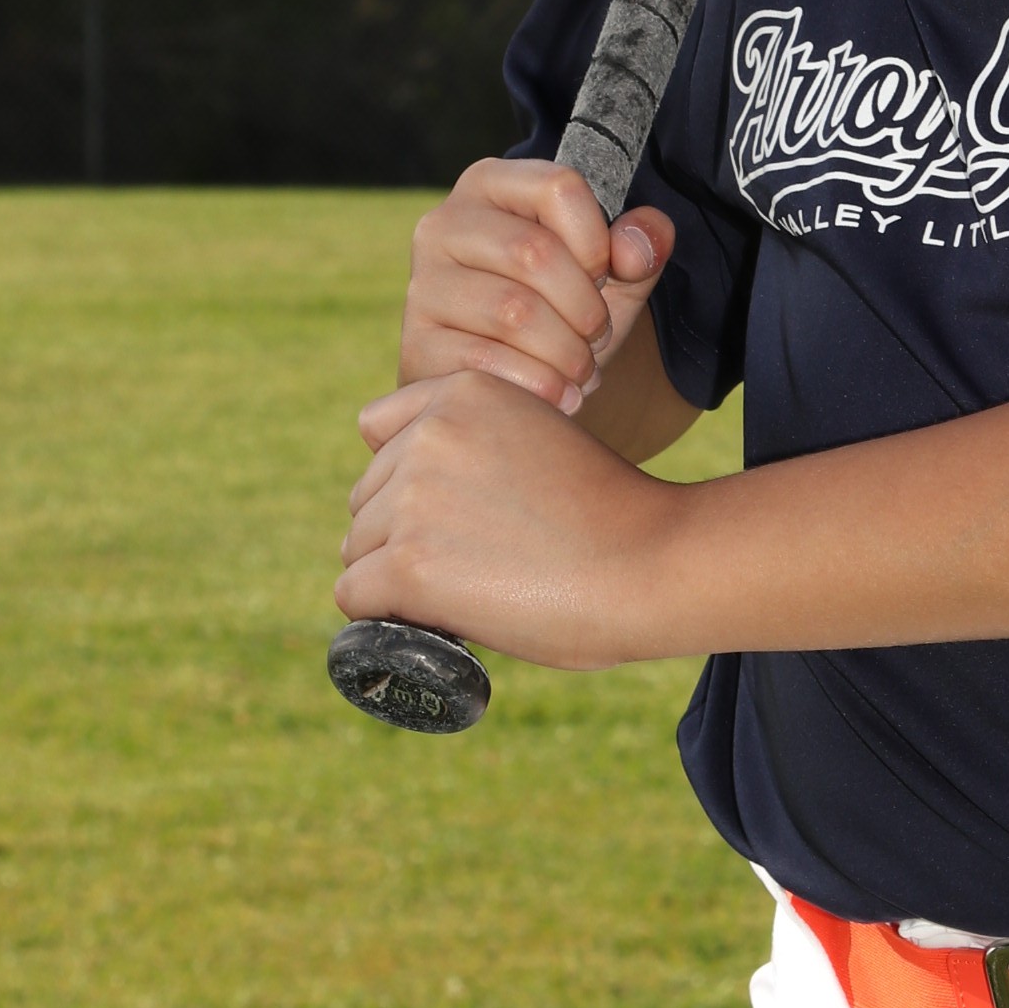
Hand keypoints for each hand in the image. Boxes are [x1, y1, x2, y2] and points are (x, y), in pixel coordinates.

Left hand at [340, 370, 693, 665]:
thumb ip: (474, 444)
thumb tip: (403, 497)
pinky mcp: (406, 563)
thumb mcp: (539, 435)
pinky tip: (444, 616)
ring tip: (479, 585)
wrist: (652, 563)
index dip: (409, 477)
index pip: (379, 429)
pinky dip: (389, 615)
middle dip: (406, 530)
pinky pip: (355, 596)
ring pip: (359, 549)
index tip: (459, 509)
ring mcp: (413, 498)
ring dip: (400, 575)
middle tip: (485, 557)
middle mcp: (429, 433)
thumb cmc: (608, 515)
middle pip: (368, 497)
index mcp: (465, 391)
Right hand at [399, 156, 673, 412]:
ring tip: (581, 370)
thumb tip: (635, 247)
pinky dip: (537, 385)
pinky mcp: (416, 344)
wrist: (514, 380)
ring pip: (513, 312)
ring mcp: (424, 285)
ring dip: (566, 352)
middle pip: (535, 251)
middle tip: (597, 336)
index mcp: (491, 185)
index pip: (559, 187)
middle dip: (585, 306)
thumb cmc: (564, 311)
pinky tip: (559, 396)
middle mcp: (444, 224)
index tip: (604, 276)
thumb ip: (642, 246)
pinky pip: (486, 363)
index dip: (597, 240)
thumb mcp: (613, 274)